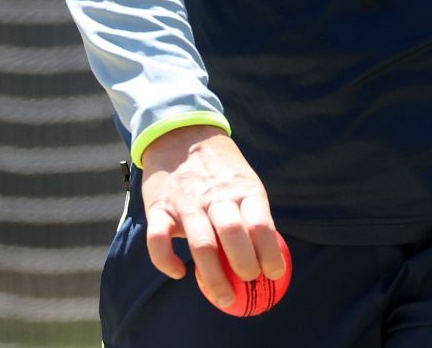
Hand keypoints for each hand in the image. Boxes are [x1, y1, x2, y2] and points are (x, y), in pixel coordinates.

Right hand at [139, 126, 286, 309]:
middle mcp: (215, 195)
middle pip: (232, 234)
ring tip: (224, 297)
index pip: (260, 223)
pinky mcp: (158, 207)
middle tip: (249, 284)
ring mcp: (185, 202)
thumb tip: (272, 256)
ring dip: (214, 276)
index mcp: (242, 188)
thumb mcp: (244, 180)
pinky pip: (158, 240)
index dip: (269, 253)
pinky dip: (166, 262)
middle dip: (244, 265)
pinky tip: (179, 273)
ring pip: (201, 243)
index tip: (274, 274)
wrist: (180, 133)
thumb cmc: (220, 169)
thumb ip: (253, 212)